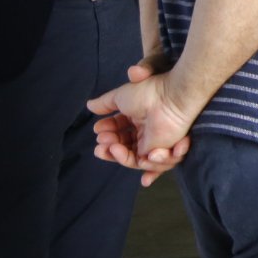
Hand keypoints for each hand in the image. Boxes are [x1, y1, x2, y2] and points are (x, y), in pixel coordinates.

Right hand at [88, 65, 196, 186]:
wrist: (168, 98)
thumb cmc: (147, 93)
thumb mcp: (120, 96)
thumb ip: (105, 103)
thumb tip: (89, 105)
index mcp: (137, 119)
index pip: (119, 132)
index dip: (107, 133)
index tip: (97, 131)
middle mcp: (145, 132)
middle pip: (123, 148)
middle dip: (109, 148)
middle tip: (100, 144)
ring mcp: (153, 143)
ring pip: (132, 159)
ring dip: (119, 155)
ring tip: (113, 147)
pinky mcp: (161, 152)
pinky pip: (147, 164)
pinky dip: (135, 161)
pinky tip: (125, 151)